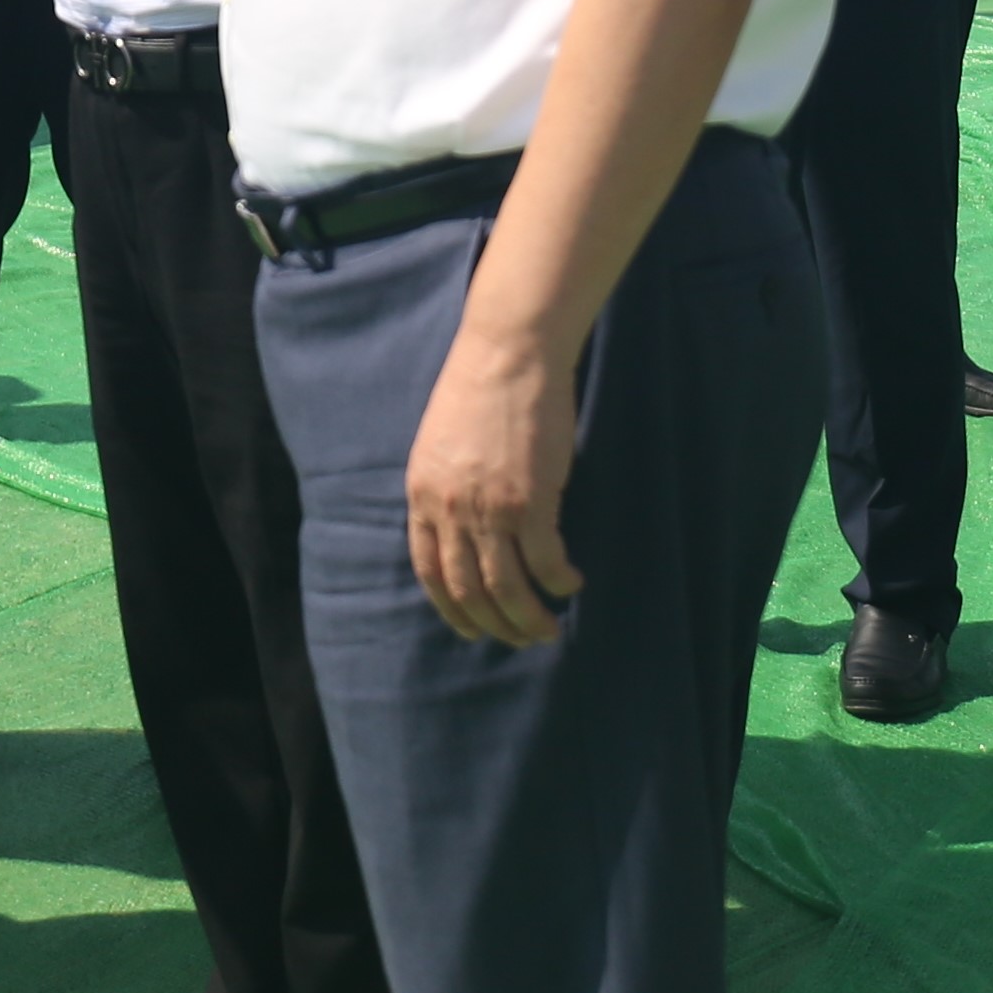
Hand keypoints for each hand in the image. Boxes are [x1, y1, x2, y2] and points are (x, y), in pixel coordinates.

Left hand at [403, 320, 584, 645]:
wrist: (507, 354)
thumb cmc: (478, 392)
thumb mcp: (439, 446)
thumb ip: (444, 489)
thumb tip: (463, 529)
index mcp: (422, 495)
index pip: (429, 572)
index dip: (451, 609)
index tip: (471, 629)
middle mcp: (449, 509)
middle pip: (468, 589)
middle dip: (495, 625)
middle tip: (521, 638)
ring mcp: (488, 509)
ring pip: (507, 588)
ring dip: (529, 618)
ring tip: (548, 630)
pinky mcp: (531, 502)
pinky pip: (545, 562)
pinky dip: (559, 581)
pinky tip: (571, 583)